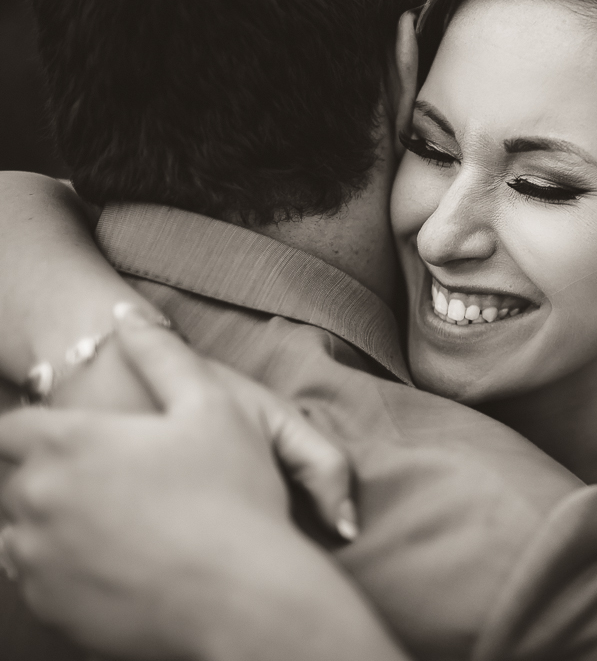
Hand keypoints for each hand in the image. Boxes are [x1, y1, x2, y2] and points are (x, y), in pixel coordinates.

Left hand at [0, 309, 358, 658]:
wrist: (243, 597)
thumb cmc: (235, 496)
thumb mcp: (215, 406)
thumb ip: (163, 356)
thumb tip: (125, 316)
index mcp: (69, 445)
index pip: (13, 430)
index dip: (40, 430)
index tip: (76, 439)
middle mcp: (37, 501)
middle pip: (15, 483)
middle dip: (51, 479)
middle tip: (111, 484)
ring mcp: (38, 561)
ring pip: (19, 536)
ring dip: (51, 526)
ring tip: (116, 526)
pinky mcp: (51, 611)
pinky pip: (39, 583)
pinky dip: (64, 572)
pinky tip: (119, 564)